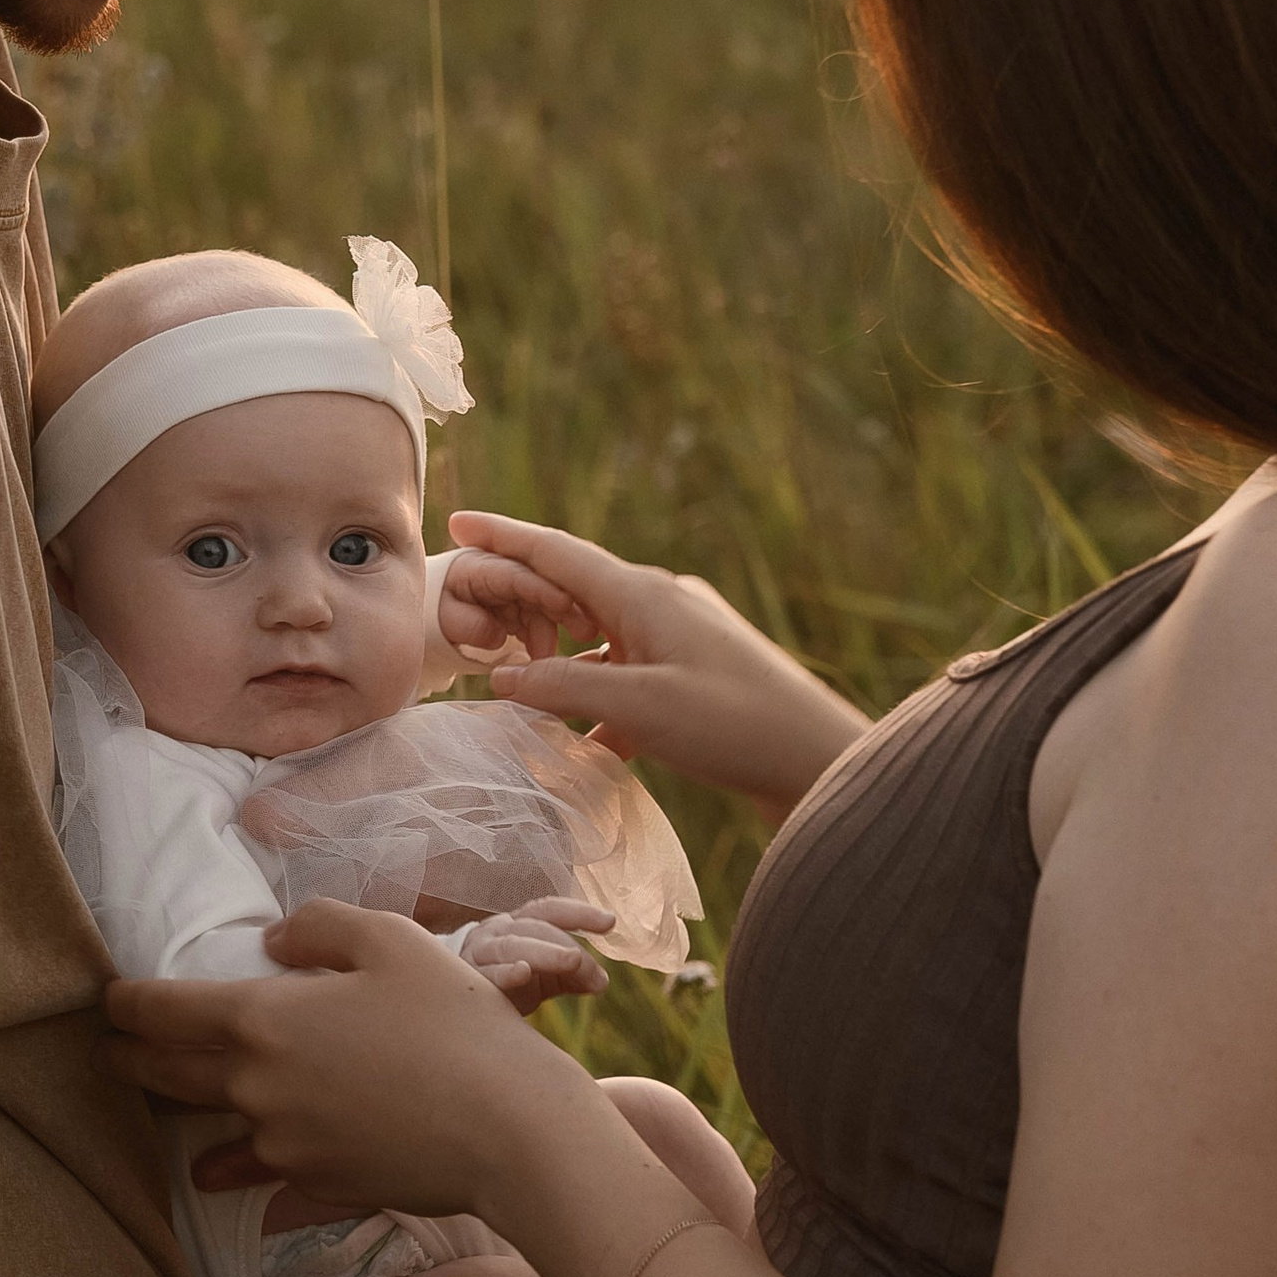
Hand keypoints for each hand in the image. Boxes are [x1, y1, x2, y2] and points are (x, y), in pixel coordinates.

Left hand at [107, 902, 584, 1220]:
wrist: (507, 1130)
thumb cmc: (454, 1023)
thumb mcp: (392, 939)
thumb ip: (320, 925)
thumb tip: (274, 941)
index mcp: (263, 1019)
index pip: (164, 1010)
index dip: (127, 1002)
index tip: (107, 1000)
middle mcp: (255, 1087)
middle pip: (168, 1075)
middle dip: (130, 1060)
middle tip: (109, 1053)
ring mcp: (282, 1145)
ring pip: (214, 1129)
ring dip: (181, 1121)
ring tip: (160, 1117)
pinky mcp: (316, 1185)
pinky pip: (263, 1173)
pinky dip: (238, 1169)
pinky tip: (222, 1175)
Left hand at [436, 537, 589, 669]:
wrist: (433, 616)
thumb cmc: (435, 613)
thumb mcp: (442, 618)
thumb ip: (466, 624)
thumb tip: (496, 636)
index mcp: (480, 566)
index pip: (516, 574)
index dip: (542, 588)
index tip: (566, 604)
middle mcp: (502, 571)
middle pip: (539, 585)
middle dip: (562, 609)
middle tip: (582, 635)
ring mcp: (515, 589)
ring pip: (544, 605)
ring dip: (553, 630)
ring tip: (549, 659)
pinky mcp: (523, 606)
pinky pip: (541, 619)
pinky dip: (546, 638)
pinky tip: (547, 659)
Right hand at [446, 511, 865, 816]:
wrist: (819, 759)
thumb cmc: (735, 726)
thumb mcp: (639, 706)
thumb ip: (564, 687)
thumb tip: (502, 679)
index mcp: (644, 594)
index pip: (556, 552)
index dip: (503, 536)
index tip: (456, 517)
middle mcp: (662, 602)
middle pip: (575, 591)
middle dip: (525, 605)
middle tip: (478, 628)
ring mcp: (683, 636)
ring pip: (602, 638)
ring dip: (564, 662)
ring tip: (529, 695)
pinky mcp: (699, 673)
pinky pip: (632, 673)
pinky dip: (604, 698)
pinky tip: (594, 742)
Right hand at [457, 898, 612, 1010]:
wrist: (456, 1005)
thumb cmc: (505, 984)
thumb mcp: (543, 977)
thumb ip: (571, 975)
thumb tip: (602, 981)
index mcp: (519, 924)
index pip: (550, 909)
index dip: (579, 912)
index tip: (610, 922)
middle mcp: (498, 931)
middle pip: (534, 928)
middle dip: (566, 946)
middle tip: (592, 968)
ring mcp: (479, 952)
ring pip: (513, 945)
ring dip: (545, 953)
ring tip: (573, 962)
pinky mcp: (468, 978)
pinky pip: (487, 973)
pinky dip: (505, 972)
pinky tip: (523, 973)